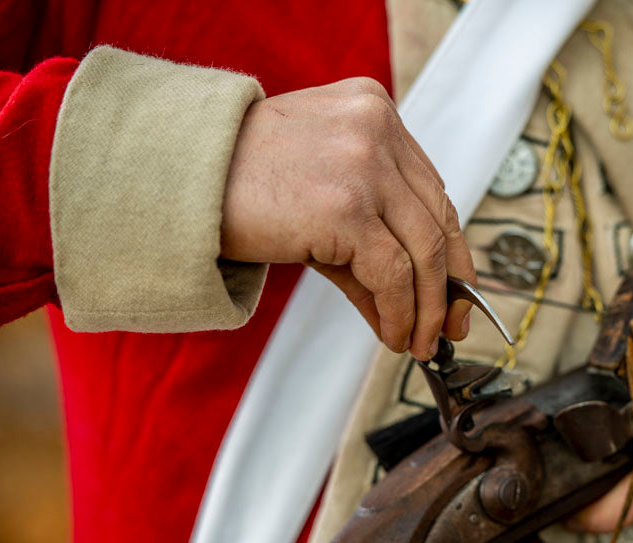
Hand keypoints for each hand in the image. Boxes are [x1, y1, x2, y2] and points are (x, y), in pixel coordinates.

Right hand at [220, 78, 475, 360]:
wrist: (175, 179)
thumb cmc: (239, 186)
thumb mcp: (319, 201)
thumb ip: (369, 244)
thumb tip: (412, 308)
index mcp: (374, 110)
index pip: (432, 191)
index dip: (450, 248)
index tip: (456, 290)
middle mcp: (377, 129)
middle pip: (437, 219)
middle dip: (450, 284)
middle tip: (449, 327)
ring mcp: (366, 165)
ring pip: (425, 251)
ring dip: (427, 309)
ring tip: (419, 342)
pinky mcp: (348, 206)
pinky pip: (393, 274)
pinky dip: (400, 313)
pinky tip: (393, 335)